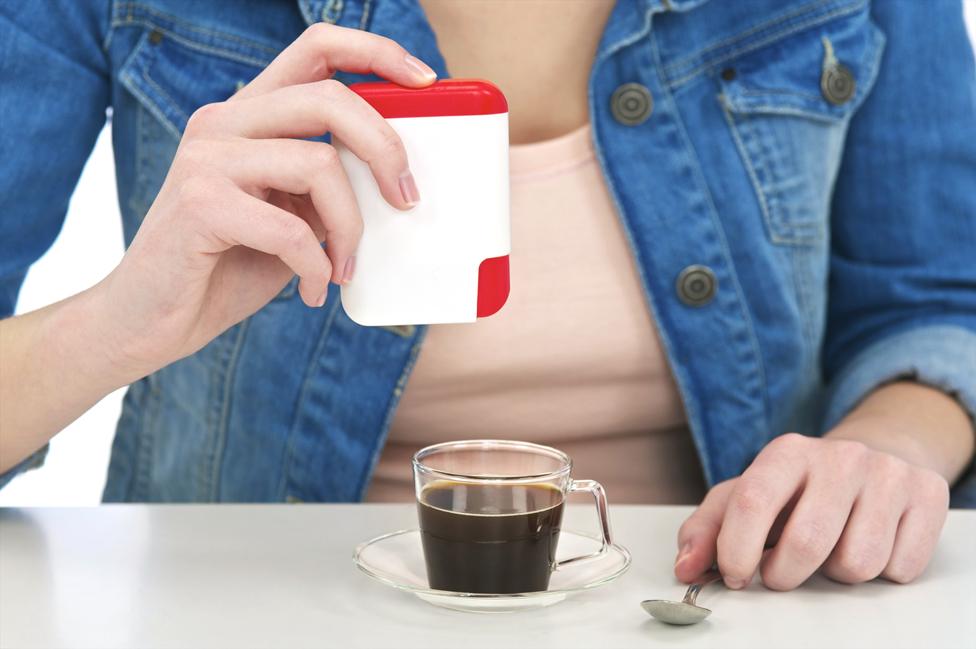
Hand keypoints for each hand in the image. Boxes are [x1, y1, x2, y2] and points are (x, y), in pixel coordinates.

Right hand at [95, 24, 435, 373]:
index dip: (376, 52)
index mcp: (250, 114)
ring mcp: (206, 158)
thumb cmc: (228, 265)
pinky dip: (316, 267)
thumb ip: (327, 187)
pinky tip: (314, 290)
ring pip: (319, 163)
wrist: (149, 320)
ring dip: (351, 228)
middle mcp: (223, 121)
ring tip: (345, 267)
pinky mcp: (198, 203)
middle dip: (386, 150)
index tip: (425, 81)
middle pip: (329, 98)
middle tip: (405, 200)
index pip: (316, 47)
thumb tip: (397, 181)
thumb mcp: (292, 215)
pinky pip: (291, 228)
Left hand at [674, 432, 949, 589]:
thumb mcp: (746, 497)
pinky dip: (881, 571)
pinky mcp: (928, 495)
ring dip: (836, 573)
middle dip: (786, 574)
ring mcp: (887, 474)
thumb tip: (685, 567)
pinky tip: (870, 542)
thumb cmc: (798, 489)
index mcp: (786, 452)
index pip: (752, 503)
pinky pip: (900, 567)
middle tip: (783, 571)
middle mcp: (840, 456)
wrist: (871, 459)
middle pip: (806, 543)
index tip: (737, 576)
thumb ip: (707, 530)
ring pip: (857, 564)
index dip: (738, 551)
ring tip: (831, 548)